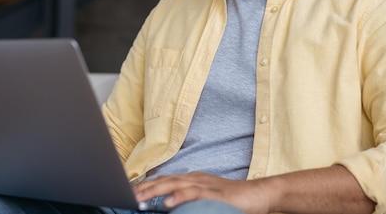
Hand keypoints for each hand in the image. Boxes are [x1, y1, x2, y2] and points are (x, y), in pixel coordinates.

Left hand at [133, 172, 272, 213]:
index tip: (129, 192)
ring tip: (140, 200)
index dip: (146, 185)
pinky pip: (194, 194)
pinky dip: (179, 197)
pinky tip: (167, 204)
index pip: (164, 180)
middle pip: (165, 180)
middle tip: (126, 196)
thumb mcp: (207, 199)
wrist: (259, 194)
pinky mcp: (215, 193)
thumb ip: (189, 200)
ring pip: (174, 185)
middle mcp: (195, 178)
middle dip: (145, 188)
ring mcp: (205, 184)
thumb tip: (168, 208)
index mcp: (192, 179)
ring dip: (156, 192)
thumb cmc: (234, 200)